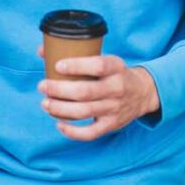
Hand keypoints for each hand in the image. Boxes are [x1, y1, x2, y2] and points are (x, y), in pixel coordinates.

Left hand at [36, 44, 159, 141]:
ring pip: (84, 111)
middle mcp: (117, 88)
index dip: (76, 66)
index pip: (98, 66)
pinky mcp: (111, 125)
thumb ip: (78, 55)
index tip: (57, 65)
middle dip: (59, 89)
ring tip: (45, 103)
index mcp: (116, 67)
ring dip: (60, 109)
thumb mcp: (105, 59)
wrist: (143, 93)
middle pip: (85, 91)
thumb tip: (42, 51)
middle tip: (42, 86)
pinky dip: (73, 131)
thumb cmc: (115, 73)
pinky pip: (90, 133)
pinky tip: (59, 124)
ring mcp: (114, 108)